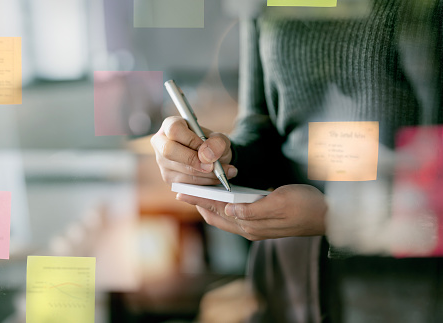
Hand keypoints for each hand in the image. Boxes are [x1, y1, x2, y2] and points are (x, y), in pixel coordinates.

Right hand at [150, 116, 237, 184]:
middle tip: (212, 166)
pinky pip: (185, 184)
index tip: (206, 149)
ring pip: (179, 170)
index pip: (174, 130)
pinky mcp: (168, 178)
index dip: (191, 140)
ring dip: (204, 175)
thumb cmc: (212, 144)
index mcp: (170, 125)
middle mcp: (161, 143)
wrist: (212, 158)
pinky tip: (216, 179)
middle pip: (169, 151)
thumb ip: (217, 142)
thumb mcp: (219, 139)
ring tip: (224, 172)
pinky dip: (203, 183)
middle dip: (193, 160)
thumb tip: (207, 156)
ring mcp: (162, 162)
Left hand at [177, 184, 326, 239]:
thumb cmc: (306, 206)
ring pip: (224, 217)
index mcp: (251, 225)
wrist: (328, 216)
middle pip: (216, 216)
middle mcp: (250, 228)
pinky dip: (223, 206)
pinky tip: (221, 198)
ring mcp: (255, 227)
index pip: (217, 210)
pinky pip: (234, 216)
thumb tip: (230, 210)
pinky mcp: (262, 223)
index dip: (198, 200)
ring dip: (209, 205)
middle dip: (199, 203)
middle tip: (183, 192)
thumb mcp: (280, 203)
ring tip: (196, 194)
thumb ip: (254, 210)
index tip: (181, 192)